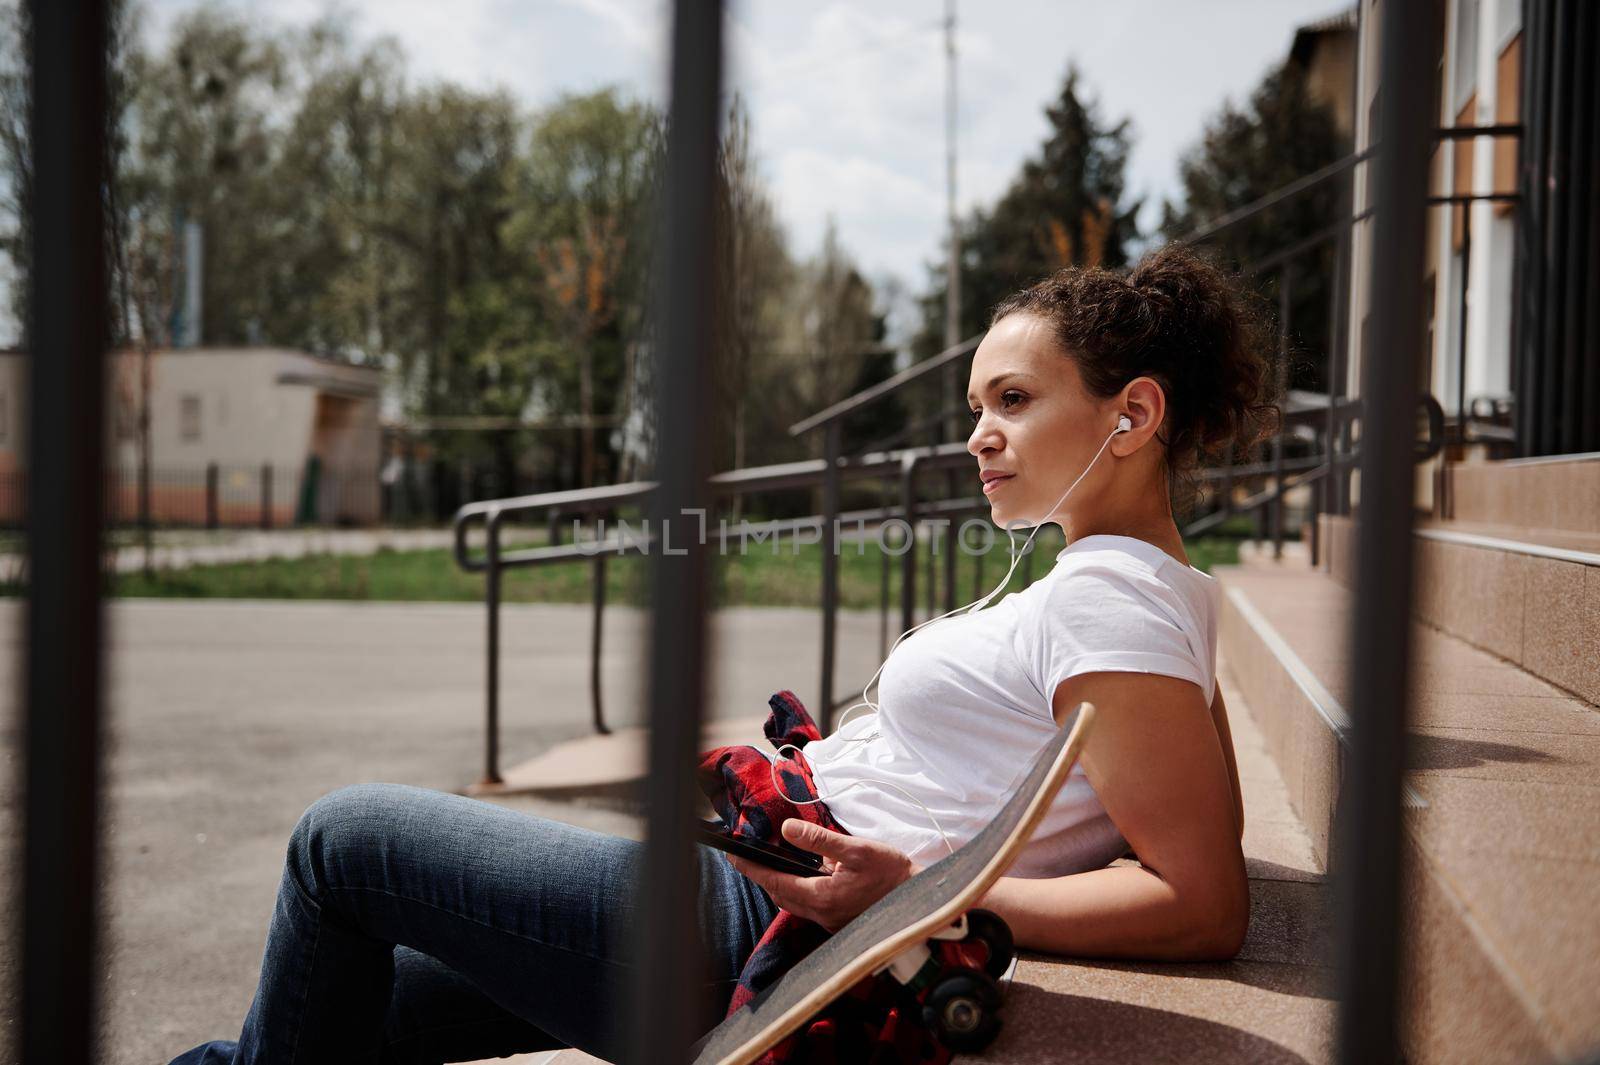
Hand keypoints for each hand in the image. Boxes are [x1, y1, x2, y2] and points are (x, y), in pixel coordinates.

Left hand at [725, 820, 922, 932]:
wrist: (920, 899)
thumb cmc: (892, 873)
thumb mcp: (857, 849)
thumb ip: (819, 839)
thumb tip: (787, 829)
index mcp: (822, 897)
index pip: (775, 882)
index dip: (752, 868)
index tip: (734, 856)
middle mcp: (822, 914)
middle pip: (780, 895)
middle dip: (762, 877)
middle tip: (747, 857)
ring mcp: (830, 920)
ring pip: (794, 902)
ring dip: (780, 885)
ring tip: (771, 864)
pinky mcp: (839, 921)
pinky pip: (809, 906)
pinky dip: (798, 890)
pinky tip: (805, 876)